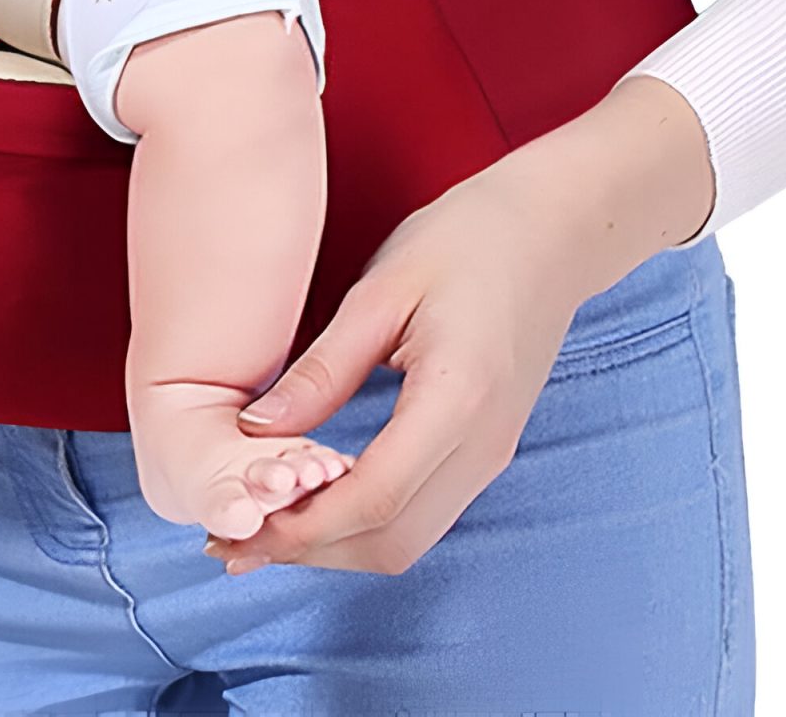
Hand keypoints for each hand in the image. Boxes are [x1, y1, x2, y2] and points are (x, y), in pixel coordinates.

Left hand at [194, 151, 615, 578]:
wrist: (552, 233)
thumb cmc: (466, 241)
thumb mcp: (383, 287)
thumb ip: (324, 367)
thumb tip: (254, 429)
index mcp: (457, 400)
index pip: (374, 498)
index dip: (301, 527)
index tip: (236, 524)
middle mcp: (482, 446)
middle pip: (390, 542)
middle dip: (308, 552)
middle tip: (232, 537)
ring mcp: (491, 456)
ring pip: (407, 540)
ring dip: (334, 546)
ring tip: (261, 526)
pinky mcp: (486, 452)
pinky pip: (422, 514)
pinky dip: (363, 524)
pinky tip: (316, 500)